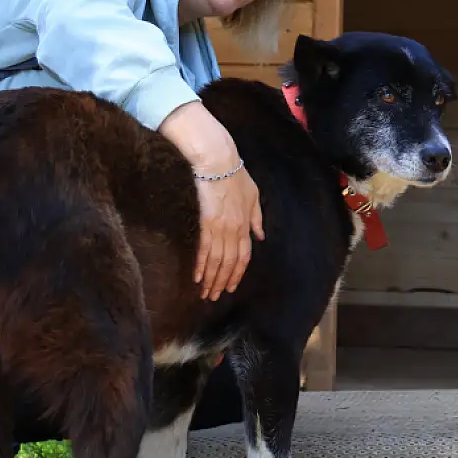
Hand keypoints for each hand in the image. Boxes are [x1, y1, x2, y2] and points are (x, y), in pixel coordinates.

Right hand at [193, 164, 263, 299]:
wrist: (217, 161)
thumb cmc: (235, 174)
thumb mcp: (253, 195)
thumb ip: (257, 217)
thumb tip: (260, 237)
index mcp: (245, 224)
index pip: (243, 257)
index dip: (237, 274)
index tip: (231, 287)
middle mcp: (234, 230)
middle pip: (229, 263)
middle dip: (222, 282)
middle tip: (214, 297)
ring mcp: (219, 227)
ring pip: (216, 261)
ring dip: (211, 279)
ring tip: (205, 293)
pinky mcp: (205, 223)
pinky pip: (203, 249)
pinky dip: (201, 266)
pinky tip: (196, 277)